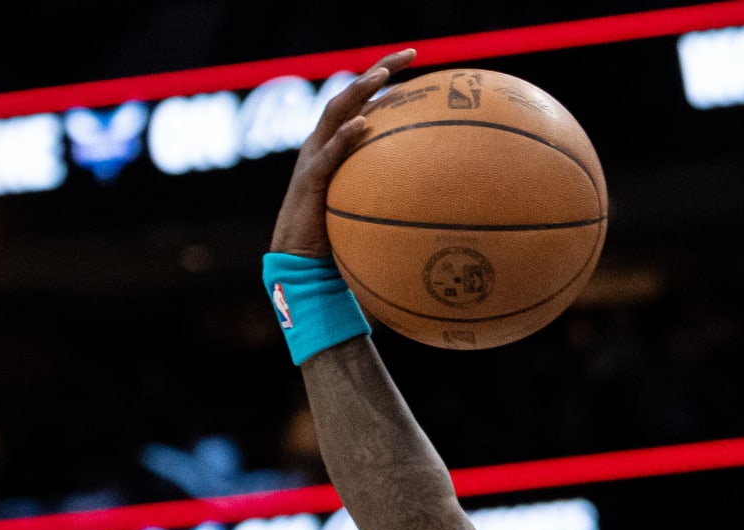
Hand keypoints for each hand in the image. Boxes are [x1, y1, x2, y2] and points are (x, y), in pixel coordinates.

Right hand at [270, 48, 416, 256]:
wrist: (303, 261)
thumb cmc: (340, 237)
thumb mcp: (372, 208)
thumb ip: (394, 192)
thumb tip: (440, 197)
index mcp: (339, 145)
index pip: (365, 102)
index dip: (387, 78)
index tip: (418, 60)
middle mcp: (324, 142)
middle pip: (351, 95)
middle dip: (380, 70)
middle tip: (411, 53)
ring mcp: (314, 158)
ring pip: (336, 113)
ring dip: (359, 91)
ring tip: (382, 75)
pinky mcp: (310, 180)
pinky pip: (328, 155)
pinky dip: (344, 137)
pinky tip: (363, 124)